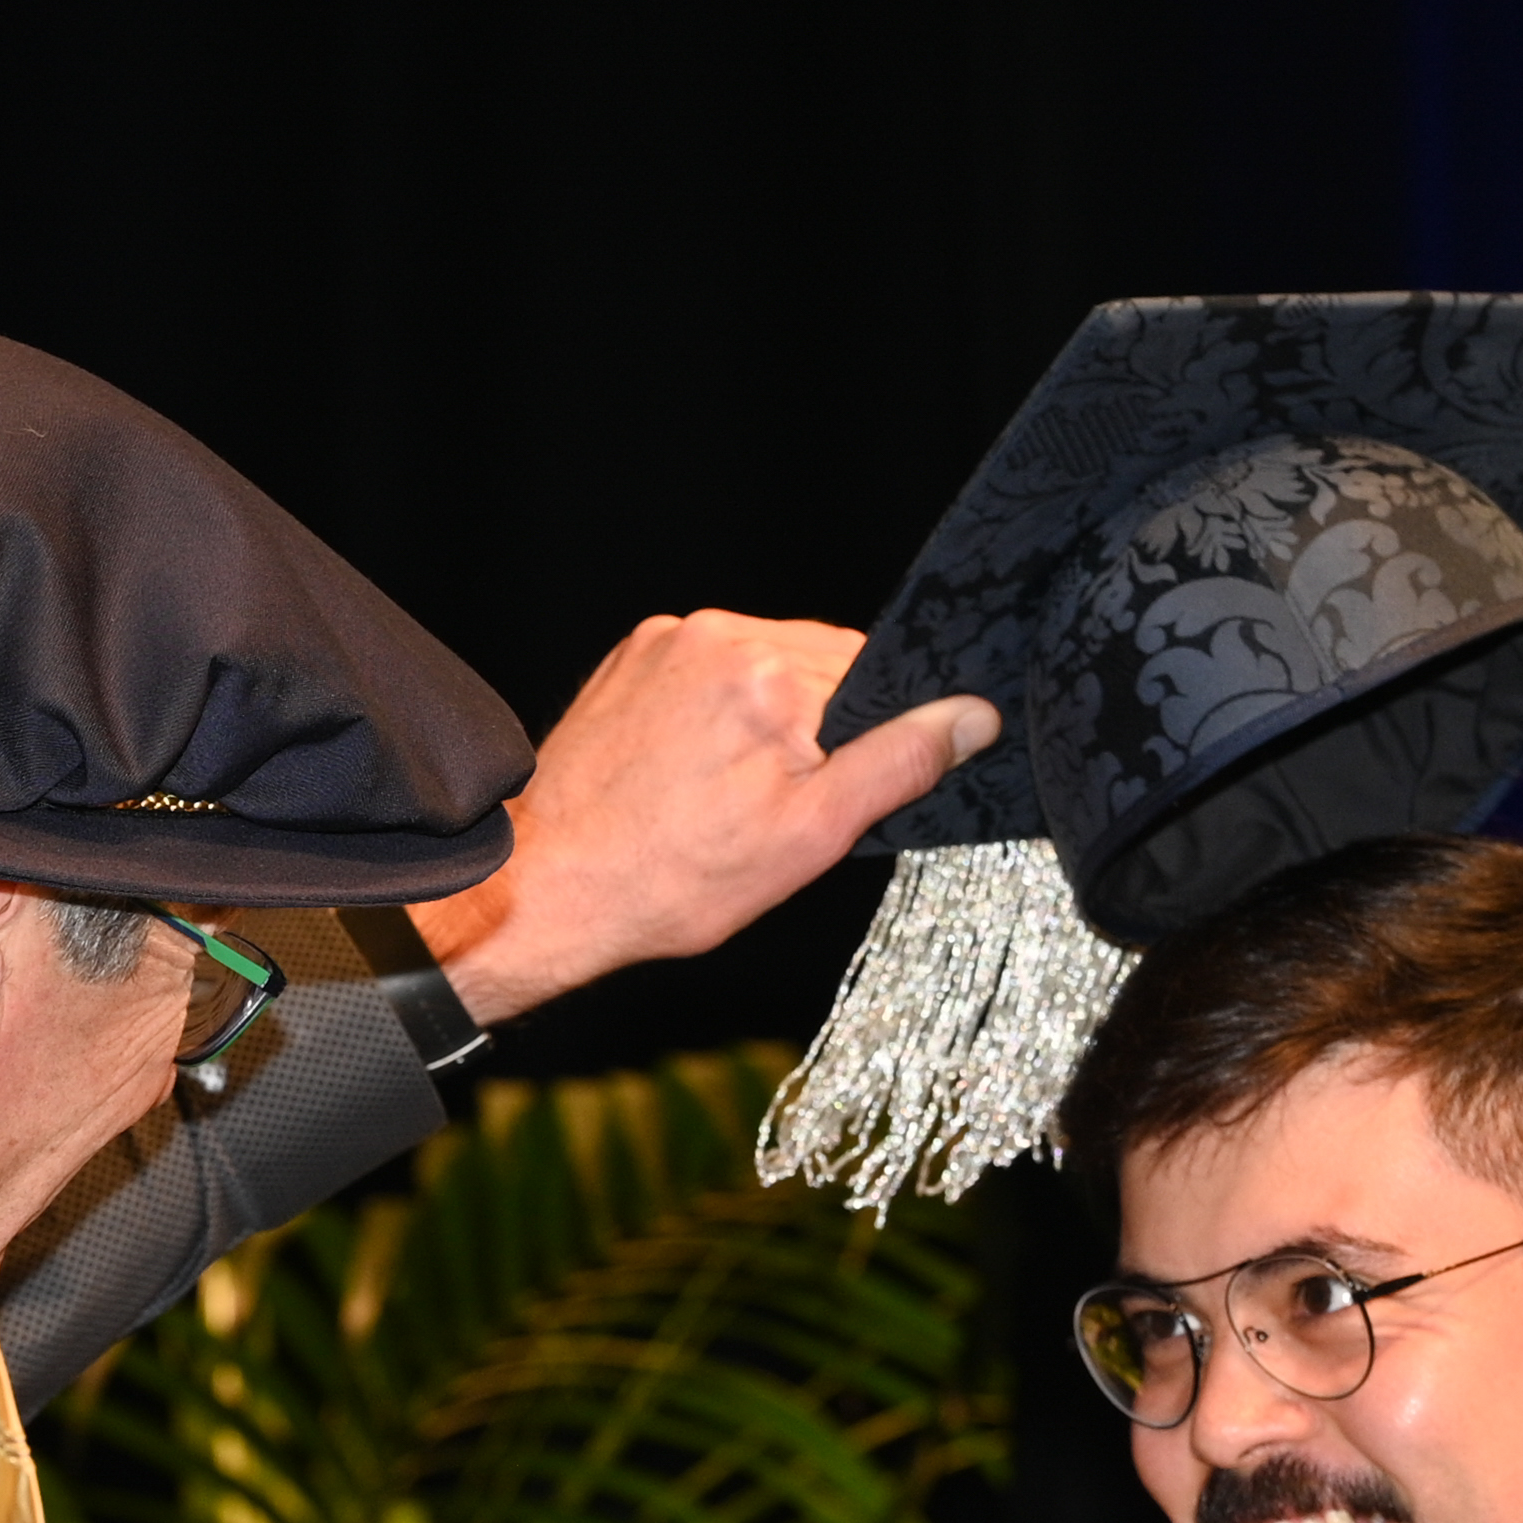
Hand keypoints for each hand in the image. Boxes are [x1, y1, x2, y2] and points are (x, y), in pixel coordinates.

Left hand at [416, 612, 1002, 1024]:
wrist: (548, 886)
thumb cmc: (673, 879)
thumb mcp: (810, 837)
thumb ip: (897, 764)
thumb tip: (974, 715)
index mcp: (775, 674)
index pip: (875, 671)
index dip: (875, 732)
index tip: (843, 784)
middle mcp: (721, 636)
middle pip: (821, 662)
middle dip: (820, 725)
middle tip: (780, 803)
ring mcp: (669, 641)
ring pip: (765, 664)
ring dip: (770, 716)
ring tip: (729, 791)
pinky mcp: (633, 655)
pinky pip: (710, 667)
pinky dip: (720, 710)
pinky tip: (695, 769)